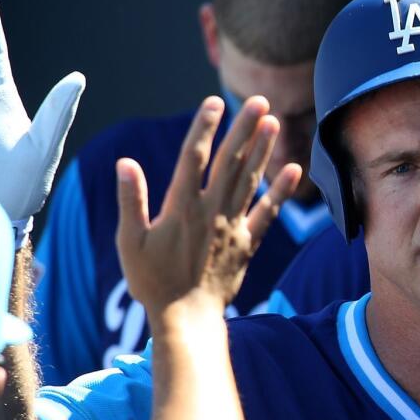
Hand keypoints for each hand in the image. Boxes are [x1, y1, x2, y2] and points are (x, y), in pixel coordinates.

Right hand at [116, 96, 301, 325]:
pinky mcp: (246, 243)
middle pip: (230, 162)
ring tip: (274, 122)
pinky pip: (268, 213)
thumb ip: (130, 201)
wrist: (186, 318)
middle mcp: (211, 212)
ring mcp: (232, 227)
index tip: (215, 102)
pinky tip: (294, 170)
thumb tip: (125, 163)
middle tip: (259, 101)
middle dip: (244, 129)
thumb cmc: (151, 281)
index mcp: (180, 208)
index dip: (204, 128)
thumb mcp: (129, 242)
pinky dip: (281, 192)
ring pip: (250, 181)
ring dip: (263, 150)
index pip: (193, 158)